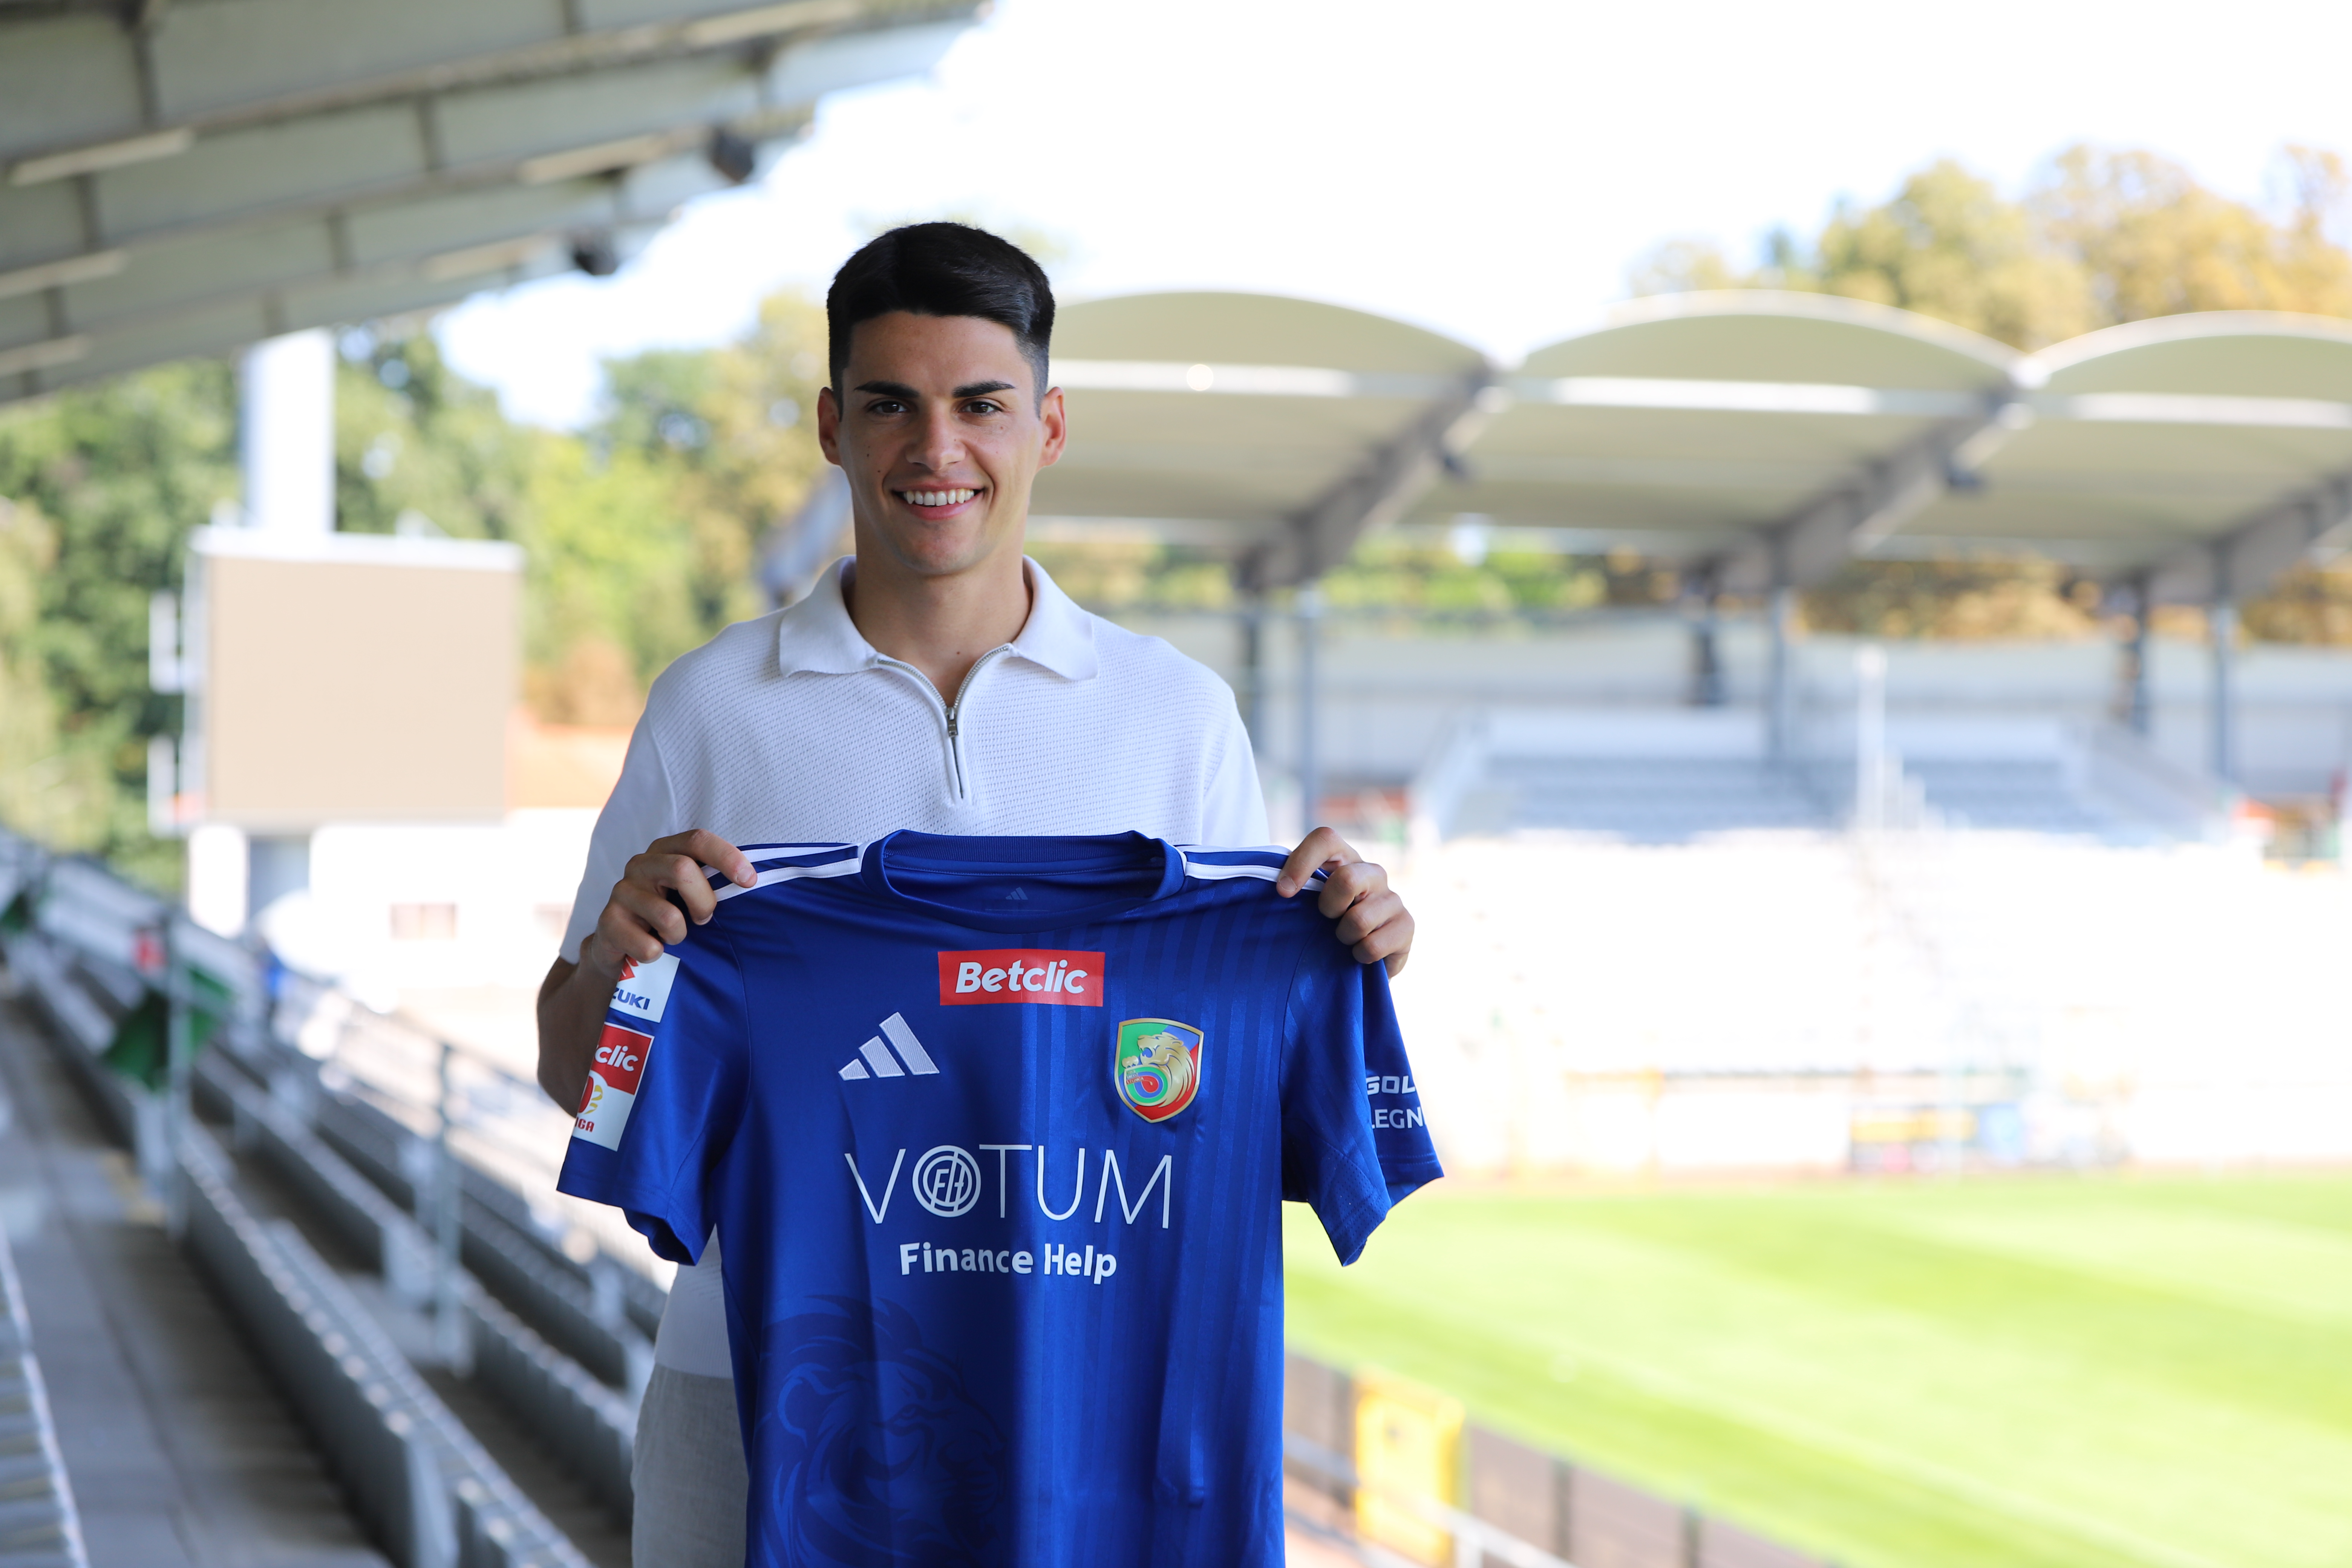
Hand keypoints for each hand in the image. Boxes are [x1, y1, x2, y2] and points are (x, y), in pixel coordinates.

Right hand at [582, 829, 755, 978]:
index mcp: (666, 851)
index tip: (750, 881)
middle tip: (705, 919)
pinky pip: (648, 946)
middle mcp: (641, 865)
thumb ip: (713, 882)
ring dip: (680, 934)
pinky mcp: (607, 922)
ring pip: (667, 915)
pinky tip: (653, 952)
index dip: (727, 857)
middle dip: (703, 901)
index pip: (697, 840)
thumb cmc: (666, 916)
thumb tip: (753, 882)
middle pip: (681, 868)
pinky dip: (658, 954)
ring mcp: (621, 892)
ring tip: (674, 937)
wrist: (621, 948)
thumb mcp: (690, 894)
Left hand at [1273, 826, 1413, 977]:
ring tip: (1344, 940)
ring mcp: (1393, 898)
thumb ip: (1292, 888)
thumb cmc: (1323, 928)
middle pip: (1347, 879)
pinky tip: (1359, 954)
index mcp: (1343, 860)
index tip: (1283, 892)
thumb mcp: (1304, 905)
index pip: (1326, 838)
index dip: (1302, 862)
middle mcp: (1372, 873)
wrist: (1357, 965)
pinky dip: (1358, 956)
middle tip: (1326, 920)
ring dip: (1342, 938)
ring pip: (1359, 919)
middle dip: (1328, 908)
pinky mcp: (1407, 926)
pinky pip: (1373, 945)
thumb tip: (1276, 888)